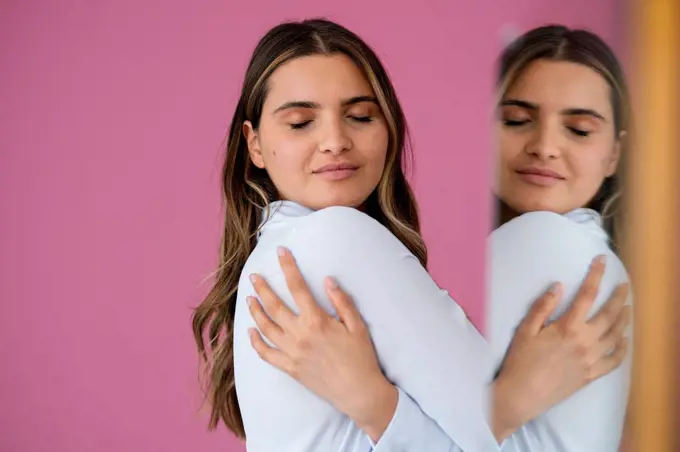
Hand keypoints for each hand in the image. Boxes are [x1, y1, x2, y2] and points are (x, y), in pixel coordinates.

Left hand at [247, 247, 396, 441]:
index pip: (297, 287)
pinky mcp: (289, 368)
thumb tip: (327, 280)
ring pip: (265, 328)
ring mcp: (292, 353)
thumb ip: (341, 301)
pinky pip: (266, 354)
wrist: (358, 392)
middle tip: (254, 276)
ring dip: (255, 311)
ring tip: (249, 299)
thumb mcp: (357, 325)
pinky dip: (255, 342)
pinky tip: (250, 332)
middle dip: (262, 288)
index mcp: (317, 321)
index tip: (281, 252)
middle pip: (274, 306)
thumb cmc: (361, 357)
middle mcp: (299, 335)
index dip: (288, 267)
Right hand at [492, 256, 630, 440]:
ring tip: (627, 308)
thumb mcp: (526, 329)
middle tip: (624, 285)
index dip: (596, 275)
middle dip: (619, 296)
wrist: (522, 395)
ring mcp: (591, 360)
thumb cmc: (520, 361)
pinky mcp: (591, 375)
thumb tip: (560, 286)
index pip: (587, 294)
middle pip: (610, 314)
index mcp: (568, 327)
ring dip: (624, 319)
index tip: (602, 261)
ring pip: (616, 335)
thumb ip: (543, 306)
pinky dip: (622, 349)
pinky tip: (624, 340)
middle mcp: (585, 342)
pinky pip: (614, 361)